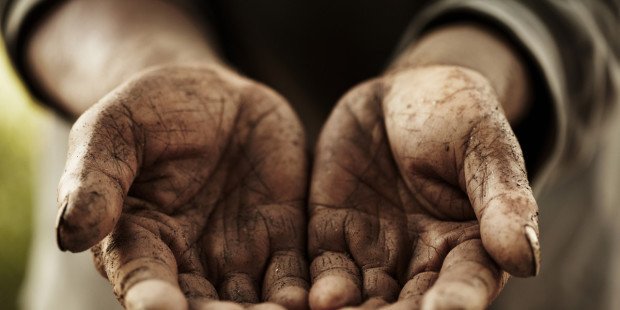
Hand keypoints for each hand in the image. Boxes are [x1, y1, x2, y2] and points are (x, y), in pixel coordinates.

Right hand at [55, 65, 308, 309]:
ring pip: (255, 302)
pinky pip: (298, 275)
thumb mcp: (115, 130)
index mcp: (139, 240)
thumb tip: (72, 230)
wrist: (212, 96)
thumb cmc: (151, 110)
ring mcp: (239, 254)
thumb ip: (96, 177)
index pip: (142, 278)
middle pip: (204, 304)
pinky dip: (312, 294)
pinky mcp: (282, 238)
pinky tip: (327, 298)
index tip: (162, 308)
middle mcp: (189, 261)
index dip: (152, 295)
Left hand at [308, 66, 539, 308]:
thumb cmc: (458, 115)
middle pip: (410, 302)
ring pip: (365, 296)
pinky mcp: (333, 233)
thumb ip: (503, 202)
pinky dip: (319, 290)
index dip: (457, 297)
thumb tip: (525, 259)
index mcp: (470, 242)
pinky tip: (315, 301)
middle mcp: (421, 258)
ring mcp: (375, 249)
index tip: (444, 309)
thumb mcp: (486, 147)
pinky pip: (325, 268)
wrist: (401, 93)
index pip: (467, 280)